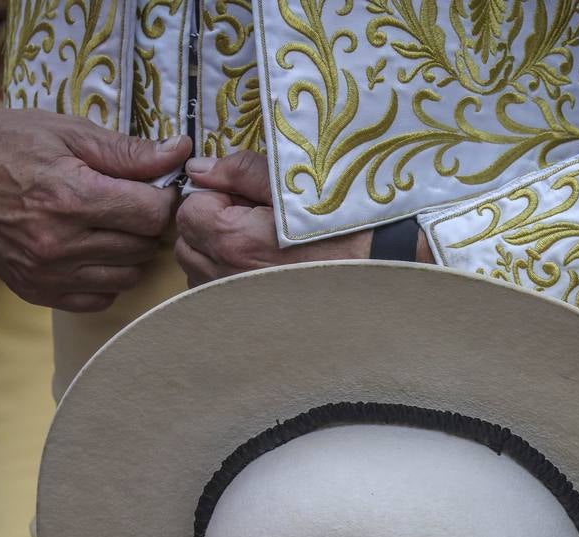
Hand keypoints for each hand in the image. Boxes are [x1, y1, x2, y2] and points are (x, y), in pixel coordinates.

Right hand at [0, 105, 191, 311]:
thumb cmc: (8, 143)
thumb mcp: (69, 133)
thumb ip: (128, 151)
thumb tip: (180, 154)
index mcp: (70, 198)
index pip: (152, 214)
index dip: (162, 197)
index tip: (153, 186)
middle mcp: (58, 243)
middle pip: (143, 246)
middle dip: (145, 222)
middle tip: (130, 201)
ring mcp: (46, 273)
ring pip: (127, 276)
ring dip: (130, 252)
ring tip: (110, 224)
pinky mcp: (36, 291)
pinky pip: (98, 298)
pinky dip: (105, 277)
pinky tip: (92, 250)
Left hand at [174, 151, 432, 287]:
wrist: (390, 269)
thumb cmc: (348, 224)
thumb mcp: (297, 182)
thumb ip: (240, 171)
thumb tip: (199, 169)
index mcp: (233, 241)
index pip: (189, 211)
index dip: (214, 198)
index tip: (245, 200)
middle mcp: (228, 280)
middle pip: (189, 245)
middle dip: (210, 227)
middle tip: (253, 220)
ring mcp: (239, 307)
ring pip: (201, 275)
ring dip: (217, 257)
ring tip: (261, 248)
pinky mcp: (252, 325)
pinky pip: (221, 302)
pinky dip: (230, 285)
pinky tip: (264, 275)